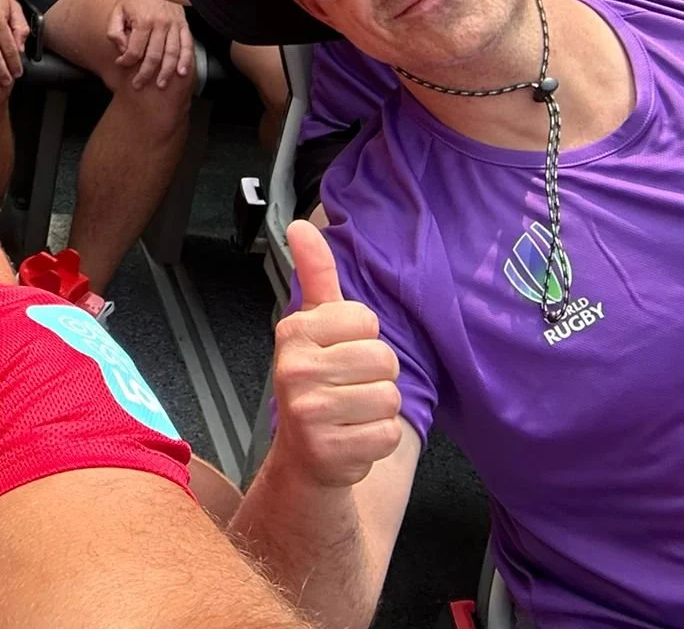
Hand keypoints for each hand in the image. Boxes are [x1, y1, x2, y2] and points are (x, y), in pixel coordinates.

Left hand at [106, 0, 192, 90]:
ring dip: (166, 72)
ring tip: (161, 85)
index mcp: (143, 22)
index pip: (135, 49)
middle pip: (154, 56)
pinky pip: (187, 45)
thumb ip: (114, 31)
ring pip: (172, 54)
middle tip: (138, 85)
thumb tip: (121, 49)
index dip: (126, 60)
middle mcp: (160, 25)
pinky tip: (182, 72)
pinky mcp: (183, 25)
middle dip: (145, 74)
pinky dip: (186, 60)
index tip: (121, 64)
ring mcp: (174, 26)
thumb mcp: (117, 10)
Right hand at [274, 220, 404, 488]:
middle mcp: (295, 369)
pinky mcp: (330, 449)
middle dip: (376, 376)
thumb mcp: (314, 326)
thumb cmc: (316, 383)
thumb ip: (314, 274)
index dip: (362, 339)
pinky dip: (379, 439)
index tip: (339, 353)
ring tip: (351, 413)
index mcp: (294, 332)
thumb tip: (302, 226)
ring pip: (389, 397)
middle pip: (383, 359)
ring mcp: (309, 411)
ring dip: (379, 410)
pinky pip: (388, 433)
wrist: (305, 456)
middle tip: (347, 388)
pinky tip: (353, 438)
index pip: (366, 320)